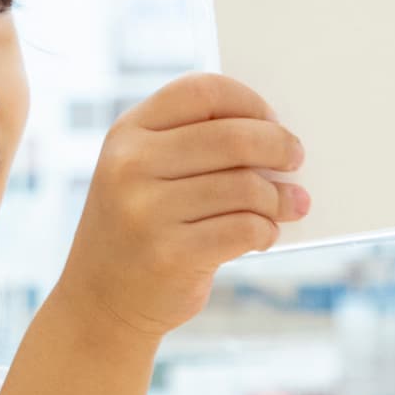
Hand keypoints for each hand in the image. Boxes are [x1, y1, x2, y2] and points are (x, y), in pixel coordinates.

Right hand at [55, 74, 306, 339]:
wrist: (98, 302)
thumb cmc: (140, 229)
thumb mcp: (144, 174)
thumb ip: (195, 147)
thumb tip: (276, 137)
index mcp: (127, 133)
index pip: (201, 91)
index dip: (247, 102)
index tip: (271, 120)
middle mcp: (131, 166)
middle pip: (232, 136)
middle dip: (278, 145)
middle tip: (295, 158)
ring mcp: (147, 212)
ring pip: (245, 186)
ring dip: (280, 197)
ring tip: (292, 205)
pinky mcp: (170, 255)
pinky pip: (245, 229)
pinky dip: (266, 230)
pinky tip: (265, 235)